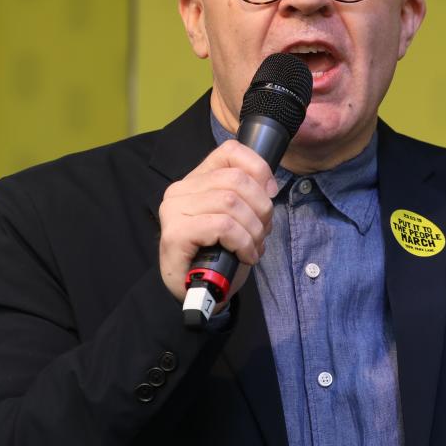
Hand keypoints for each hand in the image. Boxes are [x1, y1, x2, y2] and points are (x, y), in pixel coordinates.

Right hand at [158, 140, 278, 302]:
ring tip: (254, 246)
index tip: (270, 193)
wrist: (196, 293)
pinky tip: (246, 255)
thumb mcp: (238, 217)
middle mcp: (180, 190)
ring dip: (254, 229)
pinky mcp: (175, 234)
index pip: (230, 152)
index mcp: (196, 179)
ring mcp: (174, 211)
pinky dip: (243, 242)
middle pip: (236, 180)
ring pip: (232, 203)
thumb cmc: (219, 254)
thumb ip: (248, 195)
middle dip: (261, 207)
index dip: (259, 168)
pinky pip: (224, 226)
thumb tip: (270, 186)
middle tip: (263, 231)